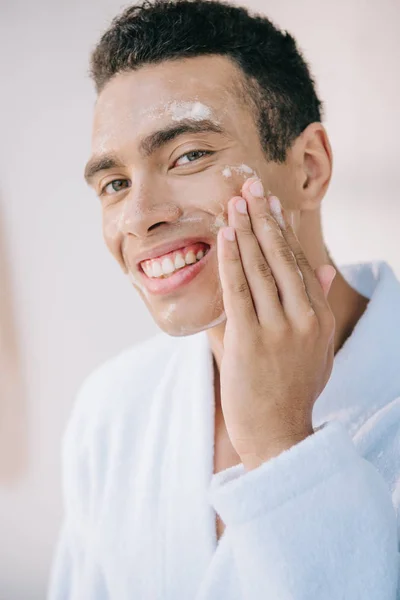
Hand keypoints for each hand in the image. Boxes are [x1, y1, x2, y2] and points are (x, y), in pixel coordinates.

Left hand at [217, 177, 336, 469]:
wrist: (278, 433)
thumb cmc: (293, 389)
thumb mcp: (318, 347)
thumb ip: (319, 303)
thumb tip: (328, 267)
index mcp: (319, 317)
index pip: (299, 263)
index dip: (283, 231)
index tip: (271, 204)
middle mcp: (303, 318)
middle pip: (281, 258)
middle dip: (264, 218)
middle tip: (251, 187)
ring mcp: (278, 328)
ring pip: (260, 268)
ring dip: (246, 231)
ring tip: (235, 202)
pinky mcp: (250, 339)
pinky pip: (239, 290)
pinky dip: (232, 259)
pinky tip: (226, 236)